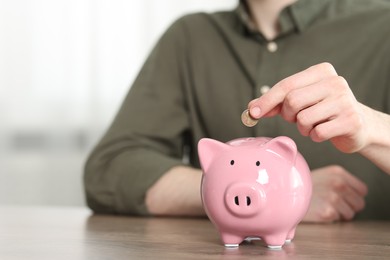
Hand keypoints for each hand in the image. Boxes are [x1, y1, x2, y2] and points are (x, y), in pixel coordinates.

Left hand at [248, 62, 369, 152]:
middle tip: (297, 118)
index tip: (253, 112)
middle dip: (289, 115)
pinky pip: (317, 133)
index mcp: (321, 71)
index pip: (286, 85)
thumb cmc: (323, 111)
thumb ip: (276, 102)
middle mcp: (335, 82)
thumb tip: (251, 108)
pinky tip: (325, 132)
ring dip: (303, 128)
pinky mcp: (350, 120)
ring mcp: (345, 101)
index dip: (267, 100)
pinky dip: (315, 136)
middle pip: (292, 101)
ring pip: (303, 119)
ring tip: (315, 124)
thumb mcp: (300, 102)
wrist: (359, 126)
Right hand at [303, 165, 367, 222]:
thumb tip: (358, 194)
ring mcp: (333, 198)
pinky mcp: (328, 211)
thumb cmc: (305, 186)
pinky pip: (338, 219)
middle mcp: (338, 183)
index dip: (353, 196)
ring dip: (339, 213)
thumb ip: (341, 181)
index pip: (362, 190)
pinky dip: (329, 218)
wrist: (285, 193)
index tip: (343, 197)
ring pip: (350, 214)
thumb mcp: (323, 175)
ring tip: (324, 206)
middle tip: (332, 203)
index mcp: (338, 172)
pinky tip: (318, 210)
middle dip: (348, 206)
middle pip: (359, 203)